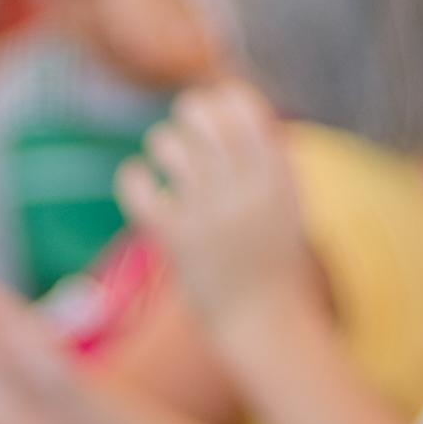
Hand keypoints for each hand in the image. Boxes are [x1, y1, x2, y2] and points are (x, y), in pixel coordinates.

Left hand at [115, 84, 323, 342]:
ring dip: (164, 144)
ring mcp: (209, 213)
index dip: (225, 98)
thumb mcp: (289, 204)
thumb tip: (233, 107)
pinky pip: (138, 186)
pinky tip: (139, 182)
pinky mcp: (175, 238)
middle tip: (188, 124)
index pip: (244, 106)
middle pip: (202, 115)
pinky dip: (133, 178)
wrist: (265, 325)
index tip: (219, 108)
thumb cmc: (278, 262)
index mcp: (278, 175)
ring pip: (166, 144)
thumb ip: (268, 160)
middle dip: (190, 112)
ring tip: (170, 158)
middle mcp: (244, 188)